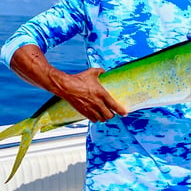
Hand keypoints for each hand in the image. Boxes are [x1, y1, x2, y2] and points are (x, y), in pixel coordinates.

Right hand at [10, 45, 126, 122]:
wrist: (66, 86)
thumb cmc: (79, 79)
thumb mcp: (92, 72)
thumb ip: (100, 71)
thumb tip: (104, 71)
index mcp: (102, 94)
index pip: (115, 106)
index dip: (121, 111)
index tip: (124, 113)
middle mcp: (97, 103)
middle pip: (109, 115)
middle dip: (112, 115)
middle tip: (112, 112)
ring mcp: (90, 109)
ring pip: (102, 119)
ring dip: (104, 117)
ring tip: (104, 114)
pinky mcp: (84, 112)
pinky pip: (93, 120)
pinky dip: (96, 118)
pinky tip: (96, 115)